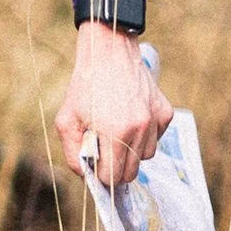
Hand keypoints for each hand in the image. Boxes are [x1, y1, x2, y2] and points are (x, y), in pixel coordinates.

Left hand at [55, 22, 170, 191]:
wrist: (109, 52)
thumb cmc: (84, 87)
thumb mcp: (66, 120)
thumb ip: (73, 154)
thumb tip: (86, 176)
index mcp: (113, 133)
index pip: (112, 177)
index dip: (101, 176)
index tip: (96, 167)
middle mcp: (139, 129)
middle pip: (132, 173)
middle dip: (116, 168)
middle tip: (105, 152)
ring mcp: (155, 121)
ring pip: (146, 157)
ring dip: (132, 153)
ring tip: (117, 133)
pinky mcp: (165, 112)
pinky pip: (157, 139)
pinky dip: (145, 137)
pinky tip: (131, 120)